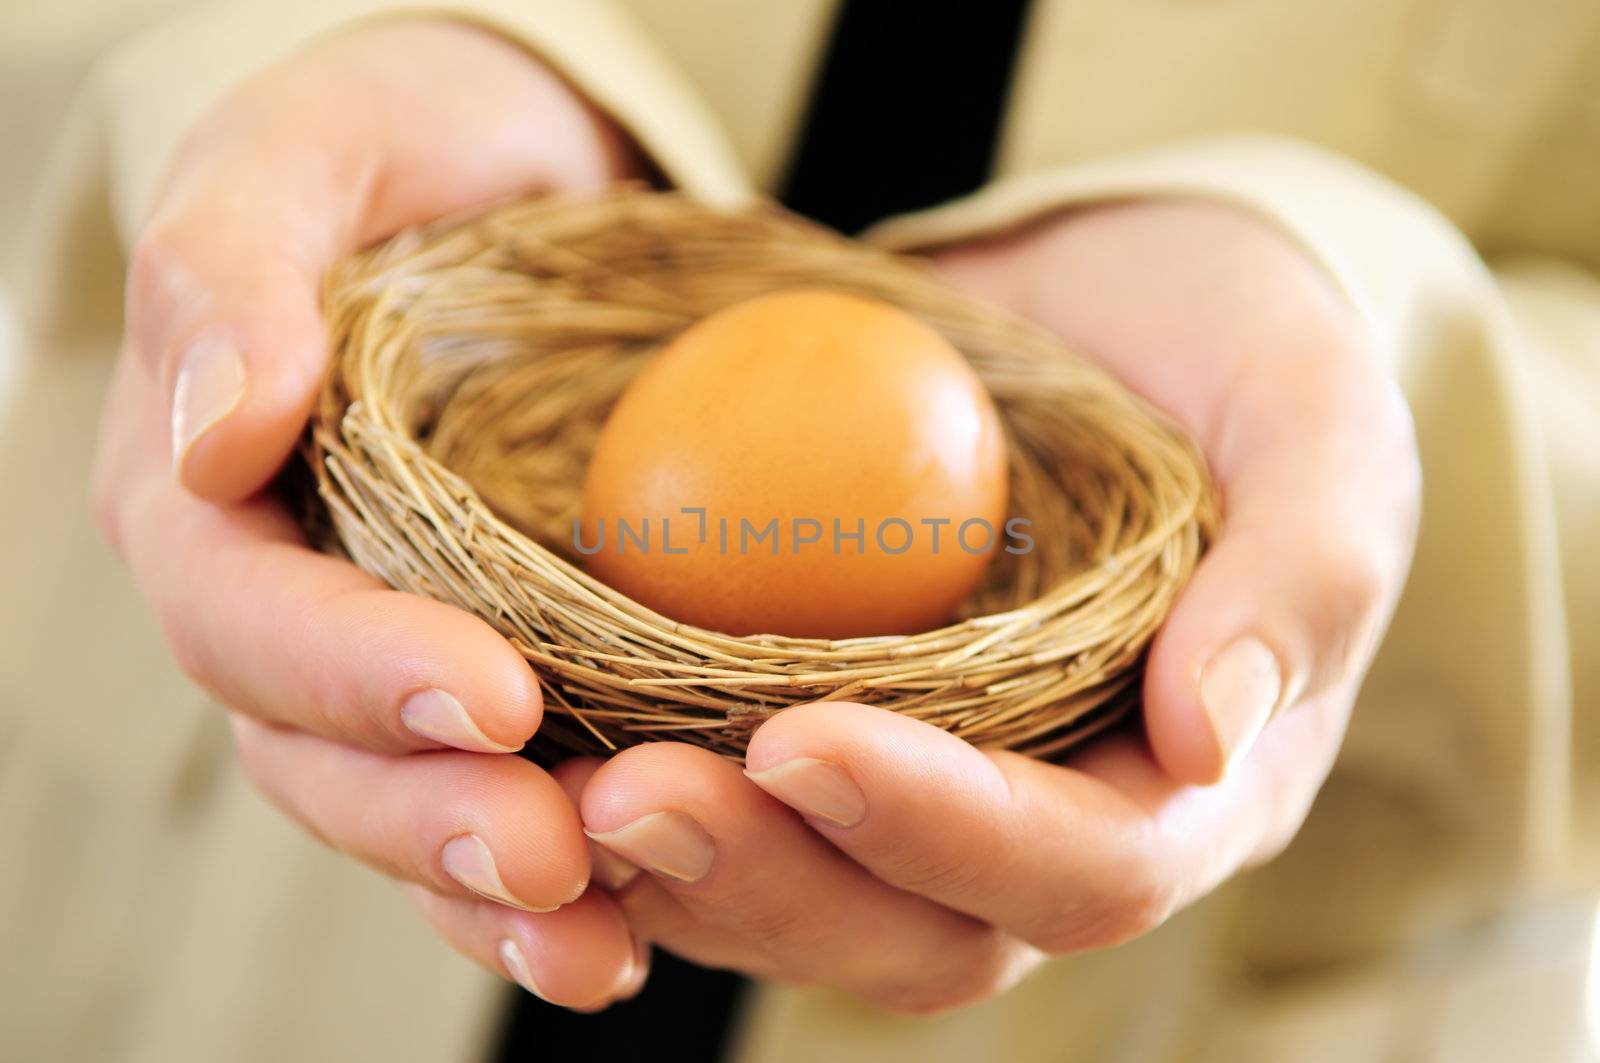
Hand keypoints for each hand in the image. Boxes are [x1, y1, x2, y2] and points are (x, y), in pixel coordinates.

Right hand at [94, 18, 647, 1007]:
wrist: (506, 170)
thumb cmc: (398, 147)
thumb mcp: (306, 150)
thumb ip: (229, 269)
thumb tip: (218, 429)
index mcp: (201, 497)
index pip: (247, 614)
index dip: (351, 670)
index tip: (489, 698)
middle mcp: (282, 605)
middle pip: (317, 755)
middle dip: (428, 821)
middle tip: (556, 859)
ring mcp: (379, 657)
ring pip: (403, 810)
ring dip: (494, 892)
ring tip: (601, 939)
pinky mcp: (483, 678)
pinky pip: (493, 798)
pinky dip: (553, 880)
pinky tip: (631, 932)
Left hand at [574, 199, 1420, 1011]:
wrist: (1121, 303)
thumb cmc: (1237, 349)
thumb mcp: (1314, 417)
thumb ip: (1304, 568)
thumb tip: (1215, 733)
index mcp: (1196, 786)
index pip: (1088, 866)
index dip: (948, 830)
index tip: (803, 740)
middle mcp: (1061, 825)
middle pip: (923, 933)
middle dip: (774, 880)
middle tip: (627, 796)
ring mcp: (941, 795)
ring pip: (810, 906)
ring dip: (685, 872)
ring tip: (560, 792)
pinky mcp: (842, 738)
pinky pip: (743, 818)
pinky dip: (648, 807)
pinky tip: (547, 757)